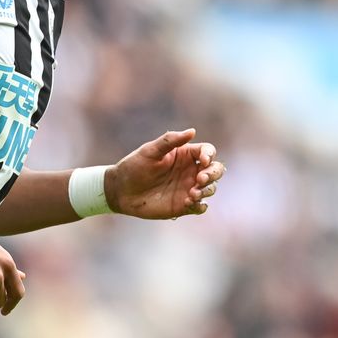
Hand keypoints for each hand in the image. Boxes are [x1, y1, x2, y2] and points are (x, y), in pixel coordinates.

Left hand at [105, 129, 224, 219]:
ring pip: (210, 188)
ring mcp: (188, 188)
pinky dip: (200, 205)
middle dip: (213, 173)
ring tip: (192, 194)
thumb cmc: (134, 166)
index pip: (207, 151)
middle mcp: (190, 171)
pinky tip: (189, 203)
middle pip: (215, 170)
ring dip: (207, 190)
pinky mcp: (183, 205)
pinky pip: (200, 207)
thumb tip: (192, 131)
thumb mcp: (150, 151)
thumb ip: (170, 141)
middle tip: (200, 179)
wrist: (121, 190)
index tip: (203, 160)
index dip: (209, 155)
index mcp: (184, 154)